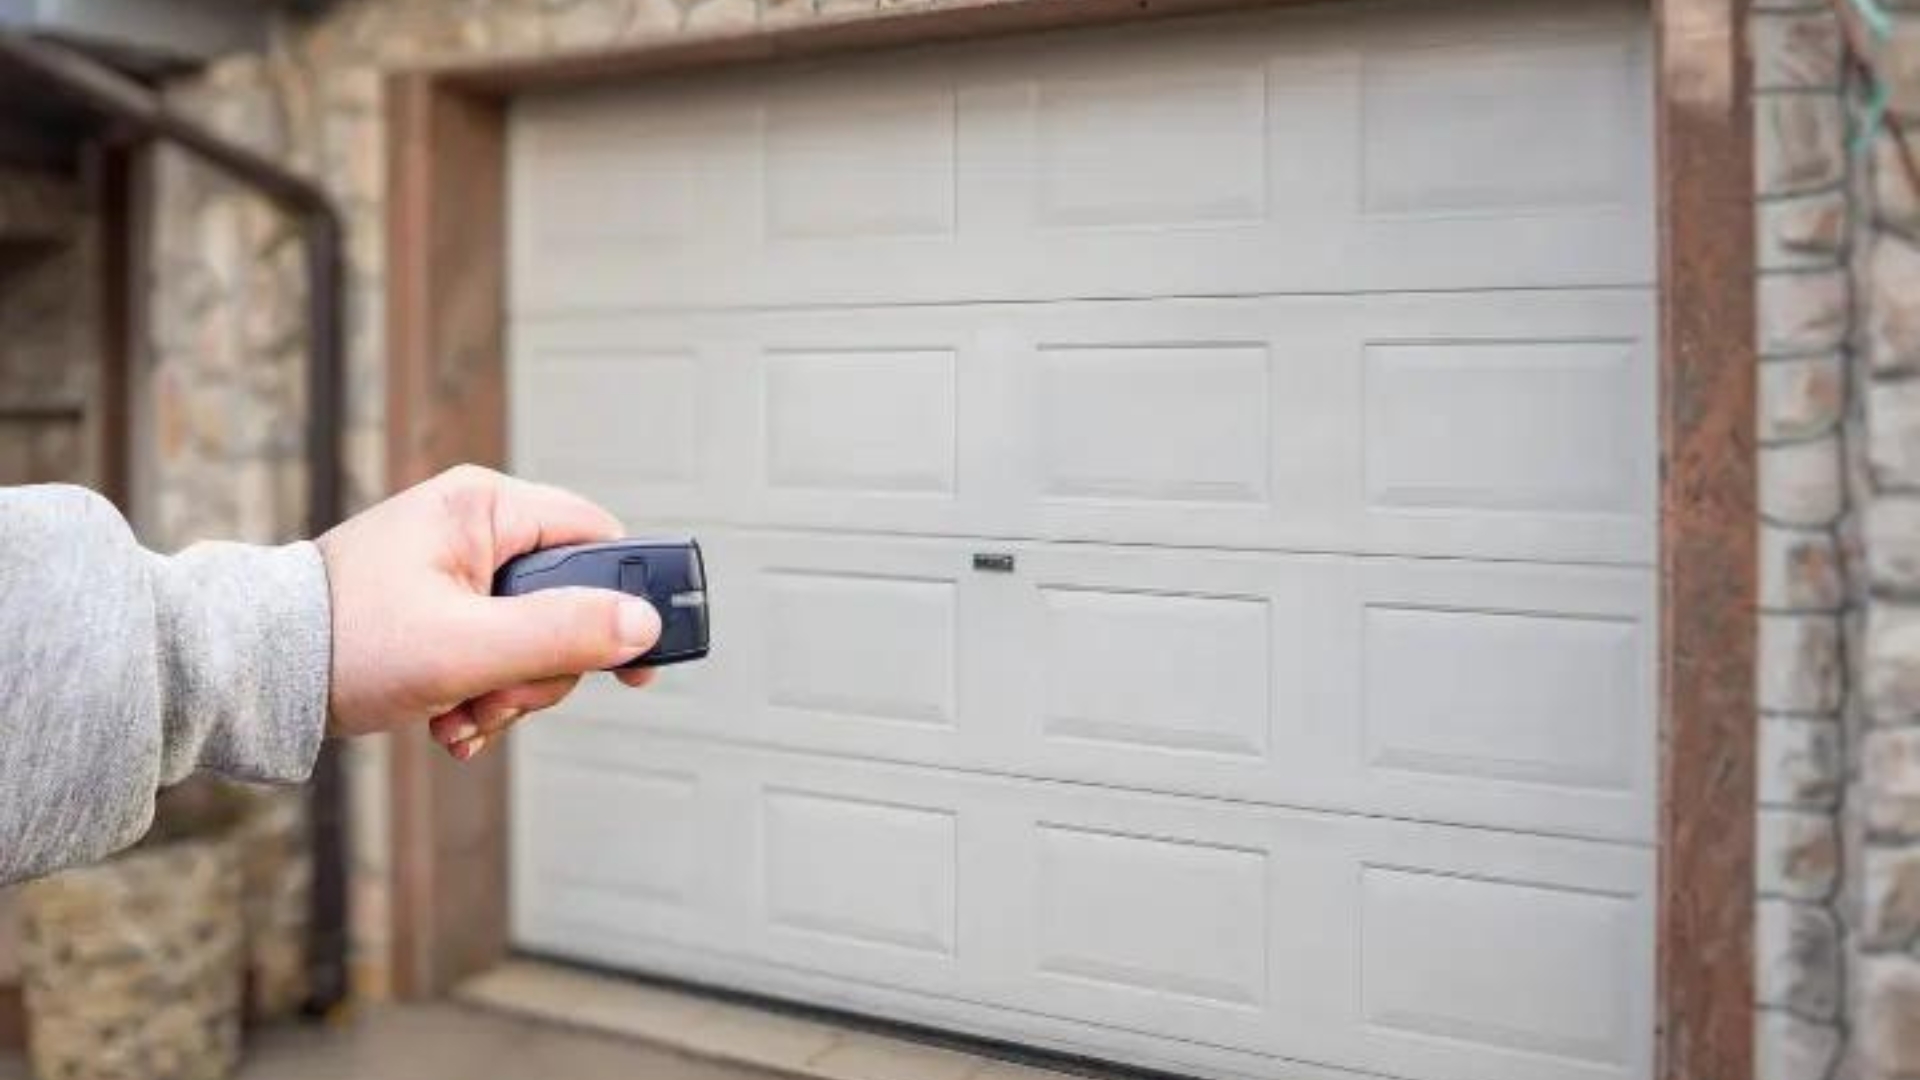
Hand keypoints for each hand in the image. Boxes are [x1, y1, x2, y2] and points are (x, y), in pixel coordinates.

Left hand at [316, 465, 659, 759]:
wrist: (251, 675)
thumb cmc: (341, 641)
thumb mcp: (467, 645)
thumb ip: (562, 632)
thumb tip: (643, 625)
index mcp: (485, 506)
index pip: (597, 538)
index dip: (627, 599)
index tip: (639, 658)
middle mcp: (475, 528)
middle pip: (569, 602)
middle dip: (544, 667)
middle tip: (501, 695)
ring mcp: (456, 571)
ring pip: (535, 639)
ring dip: (509, 693)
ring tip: (463, 713)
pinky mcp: (440, 610)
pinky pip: (497, 655)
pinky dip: (482, 696)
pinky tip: (449, 719)